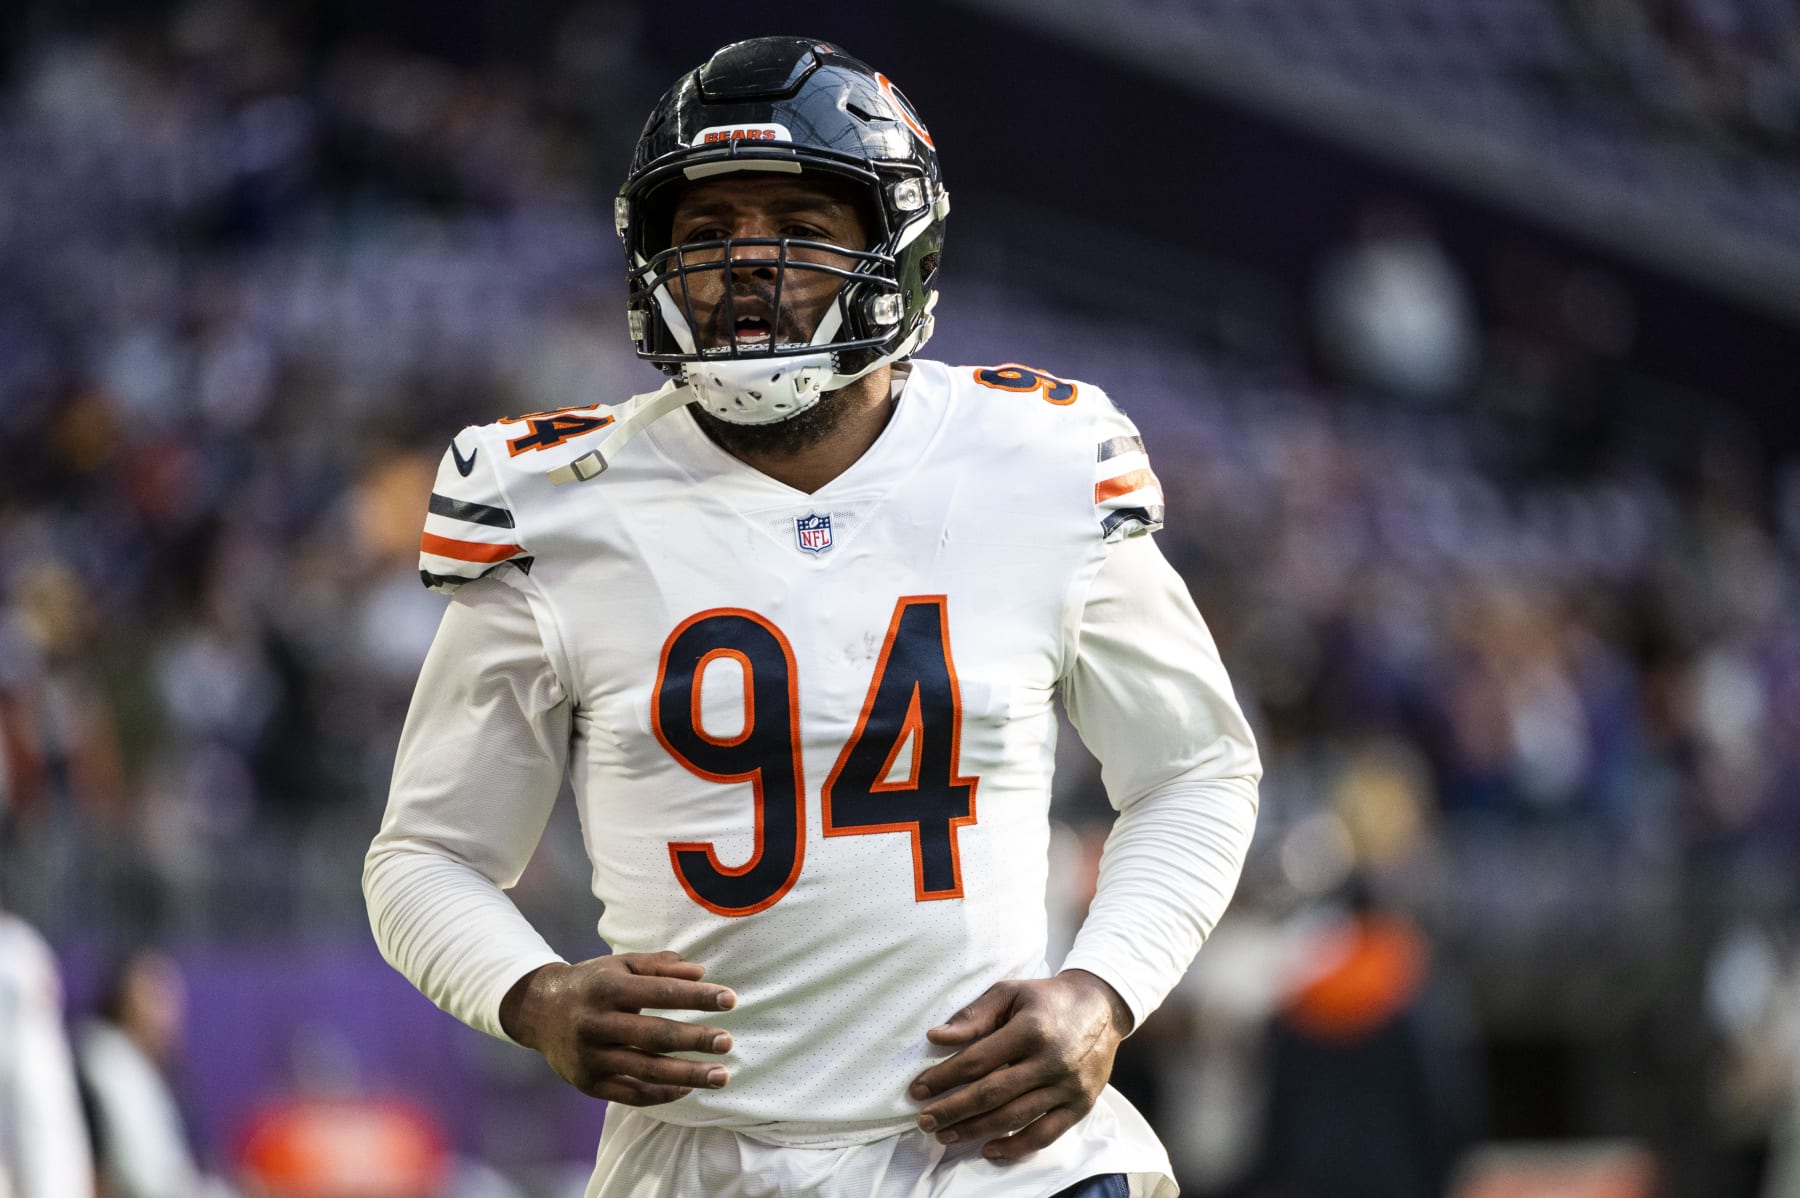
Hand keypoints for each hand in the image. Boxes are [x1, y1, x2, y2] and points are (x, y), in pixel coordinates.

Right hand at [499, 951, 736, 1105]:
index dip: (698, 997)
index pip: (661, 993)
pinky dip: (662, 1094)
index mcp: (607, 989)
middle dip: (695, 1040)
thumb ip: (660, 966)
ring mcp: (590, 1057)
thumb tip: (701, 973)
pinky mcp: (588, 1083)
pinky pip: (630, 1094)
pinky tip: (688, 1087)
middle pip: (655, 1036)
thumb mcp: (621, 965)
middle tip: (727, 1042)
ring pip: (646, 1070)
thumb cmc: (593, 984)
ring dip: (688, 1074)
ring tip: (721, 1075)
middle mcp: (596, 1024)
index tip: (730, 1000)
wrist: (539, 1011)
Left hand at [908, 969, 1132, 1161]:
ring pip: (1014, 1118)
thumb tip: (936, 1037)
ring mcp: (1068, 1086)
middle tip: (925, 1121)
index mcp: (1030, 1030)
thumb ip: (973, 1016)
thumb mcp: (1009, 992)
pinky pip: (1046, 1135)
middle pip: (991, 1094)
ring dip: (976, 1131)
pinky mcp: (1081, 1105)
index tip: (918, 1090)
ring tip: (946, 1135)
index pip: (977, 1061)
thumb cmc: (1046, 998)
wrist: (1101, 1006)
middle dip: (953, 1110)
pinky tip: (989, 1150)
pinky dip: (1016, 1148)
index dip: (943, 1078)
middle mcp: (1051, 1061)